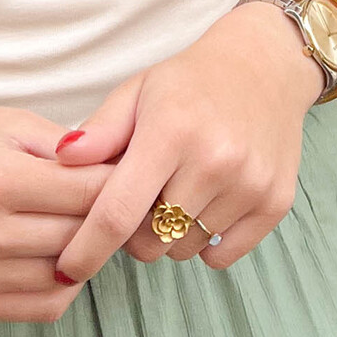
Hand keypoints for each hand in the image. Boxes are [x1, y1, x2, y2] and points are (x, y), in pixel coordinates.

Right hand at [0, 96, 119, 322]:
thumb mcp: (9, 123)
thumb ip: (68, 151)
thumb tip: (126, 170)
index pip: (88, 194)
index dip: (121, 183)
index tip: (136, 174)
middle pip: (79, 238)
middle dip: (110, 220)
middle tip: (127, 203)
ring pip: (65, 278)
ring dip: (88, 255)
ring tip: (93, 228)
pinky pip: (38, 308)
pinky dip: (62, 286)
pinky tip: (62, 257)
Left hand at [49, 0, 325, 284]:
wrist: (265, 65)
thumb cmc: (190, 82)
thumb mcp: (138, 91)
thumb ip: (99, 131)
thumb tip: (61, 160)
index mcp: (170, 132)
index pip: (117, 212)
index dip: (86, 250)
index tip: (64, 271)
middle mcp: (214, 161)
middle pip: (150, 242)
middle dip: (132, 233)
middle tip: (139, 199)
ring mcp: (250, 185)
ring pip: (183, 250)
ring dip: (170, 235)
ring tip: (177, 191)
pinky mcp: (275, 203)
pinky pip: (222, 256)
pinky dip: (206, 243)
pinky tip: (206, 204)